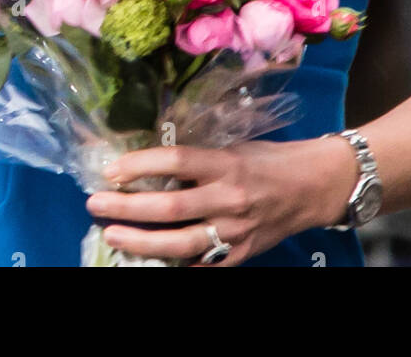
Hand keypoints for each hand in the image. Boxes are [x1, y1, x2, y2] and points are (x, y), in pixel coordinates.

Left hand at [83, 136, 359, 266]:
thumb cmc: (270, 158)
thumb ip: (198, 158)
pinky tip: (149, 260)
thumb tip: (151, 164)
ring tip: (112, 234)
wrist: (315, 185)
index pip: (176, 160)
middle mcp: (229, 197)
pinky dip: (175, 264)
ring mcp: (236, 230)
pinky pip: (203, 264)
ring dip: (141, 240)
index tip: (111, 169)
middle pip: (170, 206)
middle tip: (96, 203)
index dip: (140, 165)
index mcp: (227, 162)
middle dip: (128, 206)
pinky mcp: (243, 253)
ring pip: (180, 242)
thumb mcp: (234, 146)